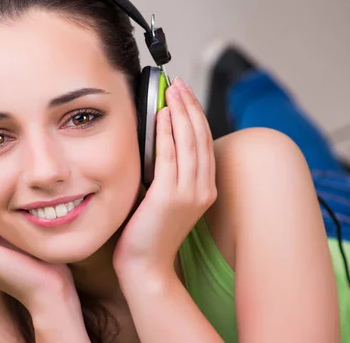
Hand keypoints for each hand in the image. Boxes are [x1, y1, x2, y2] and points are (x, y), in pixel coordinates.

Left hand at [113, 78, 216, 276]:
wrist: (146, 266)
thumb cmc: (149, 232)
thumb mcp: (164, 197)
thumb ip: (167, 171)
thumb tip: (158, 138)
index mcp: (204, 188)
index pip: (203, 142)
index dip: (195, 114)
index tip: (184, 94)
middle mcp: (202, 189)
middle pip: (200, 137)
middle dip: (190, 105)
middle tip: (178, 84)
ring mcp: (189, 193)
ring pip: (188, 142)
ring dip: (180, 112)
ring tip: (171, 91)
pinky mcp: (169, 197)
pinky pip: (169, 156)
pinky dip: (167, 132)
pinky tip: (162, 115)